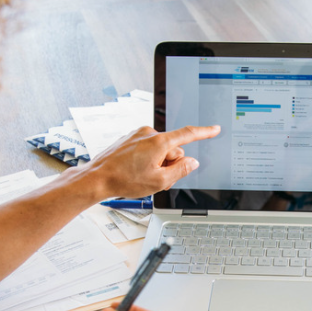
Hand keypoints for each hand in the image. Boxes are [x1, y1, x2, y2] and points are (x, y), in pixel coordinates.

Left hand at [83, 124, 219, 198]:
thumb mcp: (159, 181)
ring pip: (159, 150)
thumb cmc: (124, 180)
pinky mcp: (129, 139)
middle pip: (173, 149)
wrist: (97, 178)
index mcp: (159, 142)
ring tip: (143, 177)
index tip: (214, 129)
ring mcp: (137, 135)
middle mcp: (149, 134)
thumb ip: (180, 170)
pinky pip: (147, 149)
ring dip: (158, 163)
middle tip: (157, 179)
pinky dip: (146, 160)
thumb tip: (191, 162)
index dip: (204, 133)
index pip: (188, 134)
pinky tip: (135, 171)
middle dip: (170, 164)